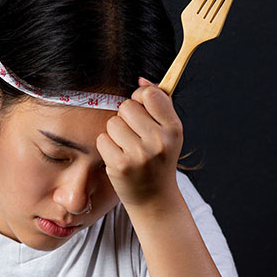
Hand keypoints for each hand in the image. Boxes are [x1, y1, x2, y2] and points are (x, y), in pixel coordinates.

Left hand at [96, 76, 183, 208]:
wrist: (154, 198)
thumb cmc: (159, 160)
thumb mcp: (168, 133)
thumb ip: (158, 104)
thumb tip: (140, 78)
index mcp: (173, 128)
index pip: (150, 94)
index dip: (140, 99)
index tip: (141, 111)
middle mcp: (159, 140)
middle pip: (126, 107)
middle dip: (125, 118)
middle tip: (134, 135)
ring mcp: (139, 154)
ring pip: (112, 123)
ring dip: (115, 133)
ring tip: (127, 148)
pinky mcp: (120, 165)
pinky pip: (102, 140)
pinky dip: (107, 147)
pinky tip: (119, 158)